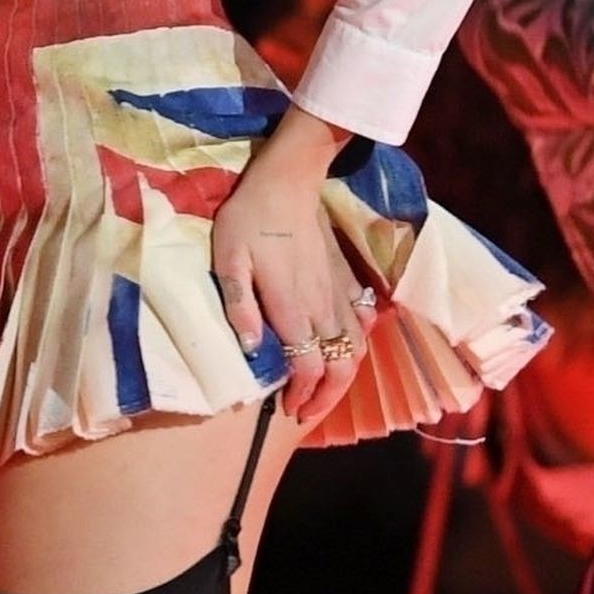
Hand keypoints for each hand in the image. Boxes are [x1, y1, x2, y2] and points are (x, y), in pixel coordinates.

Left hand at [213, 152, 374, 425]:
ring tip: (326, 389)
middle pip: (339, 367)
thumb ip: (239, 305)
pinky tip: (348, 345)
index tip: (289, 409)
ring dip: (345, 375)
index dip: (303, 395)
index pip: (309, 367)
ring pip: (357, 347)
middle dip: (327, 398)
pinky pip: (365, 318)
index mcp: (292, 308)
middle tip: (307, 411)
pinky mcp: (346, 277)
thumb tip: (250, 349)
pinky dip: (361, 340)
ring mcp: (339, 292)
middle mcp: (322, 307)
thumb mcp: (228, 259)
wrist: (287, 181)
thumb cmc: (250, 219)